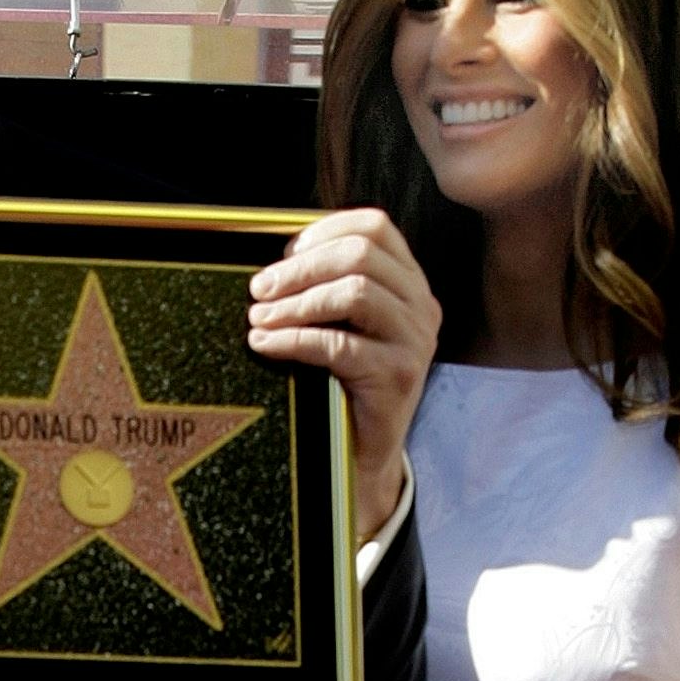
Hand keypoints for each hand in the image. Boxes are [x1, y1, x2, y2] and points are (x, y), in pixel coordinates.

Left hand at [244, 208, 438, 541]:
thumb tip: (273, 262)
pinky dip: (293, 338)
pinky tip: (265, 344)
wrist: (360, 453)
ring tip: (258, 318)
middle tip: (259, 288)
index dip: (324, 230)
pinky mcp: (401, 376)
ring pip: (354, 292)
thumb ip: (323, 286)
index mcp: (408, 282)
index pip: (375, 227)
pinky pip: (339, 345)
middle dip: (300, 267)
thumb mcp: (339, 323)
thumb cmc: (340, 378)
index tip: (284, 252)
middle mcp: (421, 305)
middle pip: (360, 255)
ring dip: (296, 302)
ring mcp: (416, 340)